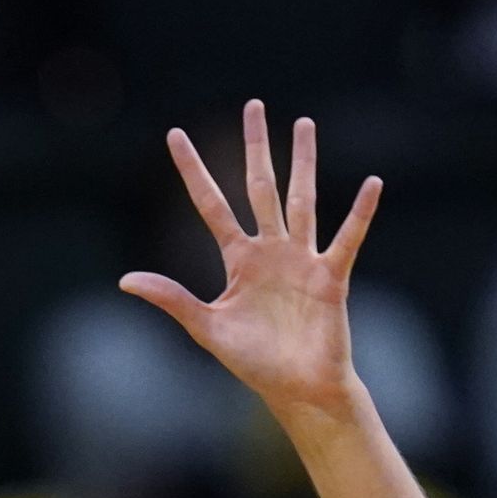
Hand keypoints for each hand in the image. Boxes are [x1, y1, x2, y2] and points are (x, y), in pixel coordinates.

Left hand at [120, 101, 381, 416]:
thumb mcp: (206, 328)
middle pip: (260, 187)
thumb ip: (172, 298)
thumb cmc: (256, 363)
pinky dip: (359, 214)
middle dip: (256, 147)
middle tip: (254, 106)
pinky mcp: (330, 277)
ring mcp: (302, 260)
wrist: (297, 391)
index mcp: (240, 260)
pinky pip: (346, 240)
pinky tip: (372, 184)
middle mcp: (271, 251)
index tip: (175, 136)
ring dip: (303, 162)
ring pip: (301, 200)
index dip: (193, 171)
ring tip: (304, 123)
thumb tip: (124, 280)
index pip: (211, 204)